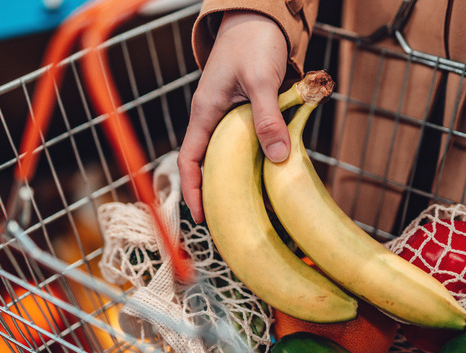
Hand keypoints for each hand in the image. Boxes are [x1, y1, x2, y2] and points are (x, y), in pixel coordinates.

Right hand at [178, 11, 288, 222]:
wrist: (259, 18)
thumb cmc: (254, 43)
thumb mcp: (262, 81)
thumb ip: (268, 118)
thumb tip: (277, 158)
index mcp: (205, 112)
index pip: (189, 159)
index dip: (192, 189)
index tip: (202, 215)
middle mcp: (212, 118)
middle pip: (206, 163)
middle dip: (215, 192)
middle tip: (231, 220)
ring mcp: (228, 116)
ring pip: (227, 155)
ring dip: (236, 177)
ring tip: (251, 205)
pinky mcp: (244, 112)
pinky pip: (244, 143)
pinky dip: (254, 159)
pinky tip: (269, 172)